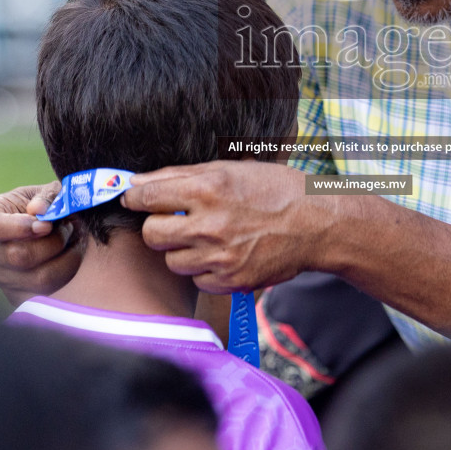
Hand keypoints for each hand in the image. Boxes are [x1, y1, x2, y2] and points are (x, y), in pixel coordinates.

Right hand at [0, 181, 80, 305]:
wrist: (60, 229)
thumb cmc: (50, 207)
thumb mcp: (51, 192)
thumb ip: (47, 197)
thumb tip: (37, 209)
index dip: (17, 227)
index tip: (45, 224)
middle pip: (18, 256)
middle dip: (53, 241)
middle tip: (68, 227)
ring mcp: (3, 276)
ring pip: (40, 277)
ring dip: (66, 257)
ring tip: (73, 240)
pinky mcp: (21, 296)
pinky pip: (50, 291)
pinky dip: (69, 271)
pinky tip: (71, 255)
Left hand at [121, 162, 320, 293]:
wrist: (316, 224)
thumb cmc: (274, 190)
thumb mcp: (230, 169)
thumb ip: (179, 175)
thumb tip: (136, 183)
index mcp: (208, 188)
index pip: (148, 197)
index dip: (135, 199)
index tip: (134, 200)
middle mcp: (210, 223)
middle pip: (151, 234)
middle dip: (157, 227)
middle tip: (173, 222)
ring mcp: (220, 256)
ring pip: (172, 261)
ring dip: (182, 250)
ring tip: (208, 237)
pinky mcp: (230, 281)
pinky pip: (197, 280)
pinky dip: (204, 269)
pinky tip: (224, 254)